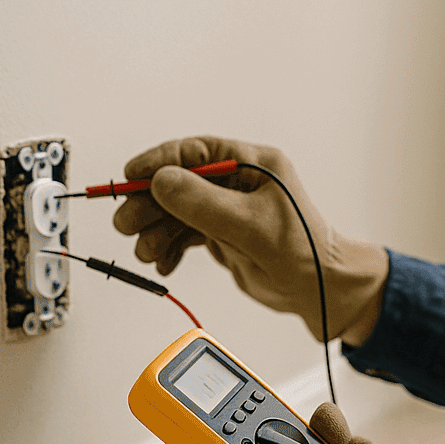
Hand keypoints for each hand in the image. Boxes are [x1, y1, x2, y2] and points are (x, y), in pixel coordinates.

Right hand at [112, 136, 386, 342]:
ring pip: (177, 211)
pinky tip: (165, 263)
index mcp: (252, 163)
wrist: (318, 291)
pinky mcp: (223, 233)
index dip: (158, 162)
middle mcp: (238, 181)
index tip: (129, 177)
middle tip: (126, 224)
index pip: (195, 152)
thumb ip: (203, 203)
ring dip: (156, 231)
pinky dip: (170, 247)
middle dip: (149, 203)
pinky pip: (185, 233)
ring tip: (147, 252)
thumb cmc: (301, 253)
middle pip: (179, 183)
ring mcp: (229, 208)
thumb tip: (160, 180)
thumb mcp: (249, 226)